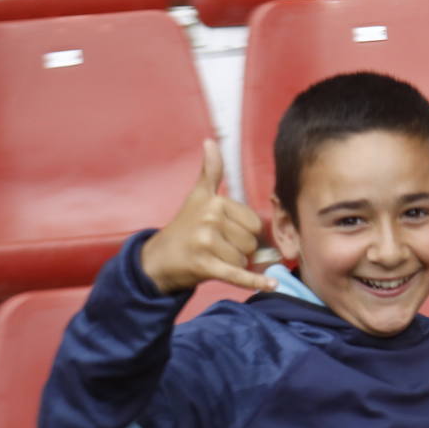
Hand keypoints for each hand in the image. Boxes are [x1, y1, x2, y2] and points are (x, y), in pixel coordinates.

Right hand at [140, 140, 275, 293]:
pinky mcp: (205, 266)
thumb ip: (210, 171)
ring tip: (212, 258)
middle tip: (216, 248)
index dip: (244, 233)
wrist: (157, 259)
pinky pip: (237, 275)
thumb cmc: (184, 227)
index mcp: (215, 202)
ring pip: (244, 260)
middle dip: (239, 250)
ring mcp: (206, 243)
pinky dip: (255, 282)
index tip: (224, 232)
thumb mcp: (198, 196)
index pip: (254, 224)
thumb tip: (210, 141)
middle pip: (251, 243)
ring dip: (234, 265)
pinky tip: (271, 286)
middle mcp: (210, 219)